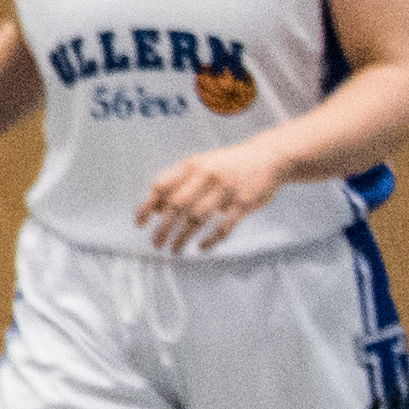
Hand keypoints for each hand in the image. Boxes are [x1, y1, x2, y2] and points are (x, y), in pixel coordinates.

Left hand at [137, 141, 285, 254]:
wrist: (268, 158)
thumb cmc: (226, 165)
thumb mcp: (199, 166)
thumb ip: (176, 183)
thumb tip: (155, 210)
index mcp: (192, 165)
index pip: (161, 186)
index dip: (148, 206)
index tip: (139, 224)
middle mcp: (207, 176)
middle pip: (177, 205)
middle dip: (163, 228)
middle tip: (155, 244)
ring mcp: (226, 190)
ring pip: (198, 218)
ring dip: (183, 237)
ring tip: (174, 250)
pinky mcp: (245, 203)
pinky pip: (224, 226)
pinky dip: (211, 240)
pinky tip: (201, 247)